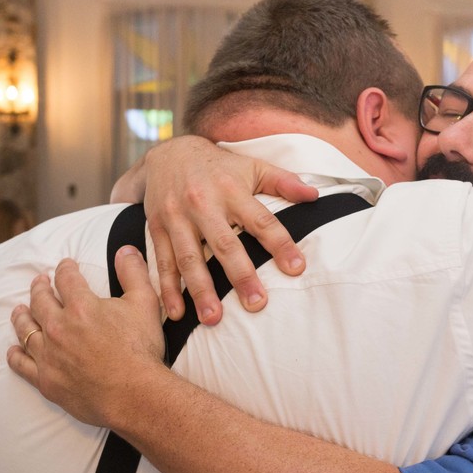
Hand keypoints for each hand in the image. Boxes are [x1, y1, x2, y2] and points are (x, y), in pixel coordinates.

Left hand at [7, 252, 165, 428]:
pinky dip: (16, 355)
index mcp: (81, 306)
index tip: (65, 266)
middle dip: (39, 287)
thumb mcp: (145, 304)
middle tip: (39, 282)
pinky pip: (23, 365)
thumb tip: (125, 250)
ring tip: (19, 309)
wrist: (135, 395)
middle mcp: (58, 328)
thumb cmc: (141, 350)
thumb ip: (133, 273)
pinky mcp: (46, 380)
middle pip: (40, 301)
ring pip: (26, 330)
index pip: (66, 279)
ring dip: (21, 316)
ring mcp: (49, 355)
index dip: (65, 268)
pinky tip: (13, 350)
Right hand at [118, 136, 317, 324]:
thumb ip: (283, 181)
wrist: (167, 153)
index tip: (296, 268)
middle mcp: (203, 204)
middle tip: (256, 304)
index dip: (280, 244)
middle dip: (240, 276)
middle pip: (224, 244)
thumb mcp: (251, 166)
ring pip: (189, 258)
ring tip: (213, 319)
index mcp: (231, 190)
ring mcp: (177, 218)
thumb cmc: (219, 167)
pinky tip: (175, 314)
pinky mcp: (157, 228)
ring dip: (200, 290)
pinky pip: (163, 262)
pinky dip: (167, 289)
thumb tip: (315, 194)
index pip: (261, 220)